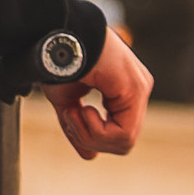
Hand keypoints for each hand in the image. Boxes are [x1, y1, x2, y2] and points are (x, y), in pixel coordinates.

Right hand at [45, 26, 150, 158]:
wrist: (54, 37)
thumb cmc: (57, 61)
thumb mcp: (68, 103)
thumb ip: (81, 128)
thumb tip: (90, 157)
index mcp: (125, 89)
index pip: (118, 133)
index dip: (91, 136)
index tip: (69, 116)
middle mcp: (138, 88)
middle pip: (122, 141)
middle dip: (90, 137)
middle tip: (70, 115)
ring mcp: (140, 88)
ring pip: (123, 142)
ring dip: (90, 134)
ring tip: (74, 111)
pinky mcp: (135, 90)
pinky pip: (122, 134)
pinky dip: (95, 130)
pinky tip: (83, 109)